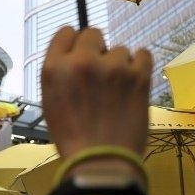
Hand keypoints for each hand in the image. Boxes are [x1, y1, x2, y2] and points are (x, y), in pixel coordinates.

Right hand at [42, 27, 152, 158]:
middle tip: (102, 74)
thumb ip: (62, 72)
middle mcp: (81, 61)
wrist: (102, 162)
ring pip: (120, 50)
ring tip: (118, 92)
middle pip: (94, 34)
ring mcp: (112, 67)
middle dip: (98, 50)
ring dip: (120, 65)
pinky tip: (135, 83)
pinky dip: (141, 66)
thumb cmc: (74, 137)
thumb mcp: (51, 101)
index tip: (83, 55)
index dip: (76, 44)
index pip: (66, 32)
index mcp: (55, 68)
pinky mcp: (138, 75)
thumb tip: (77, 54)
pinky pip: (143, 54)